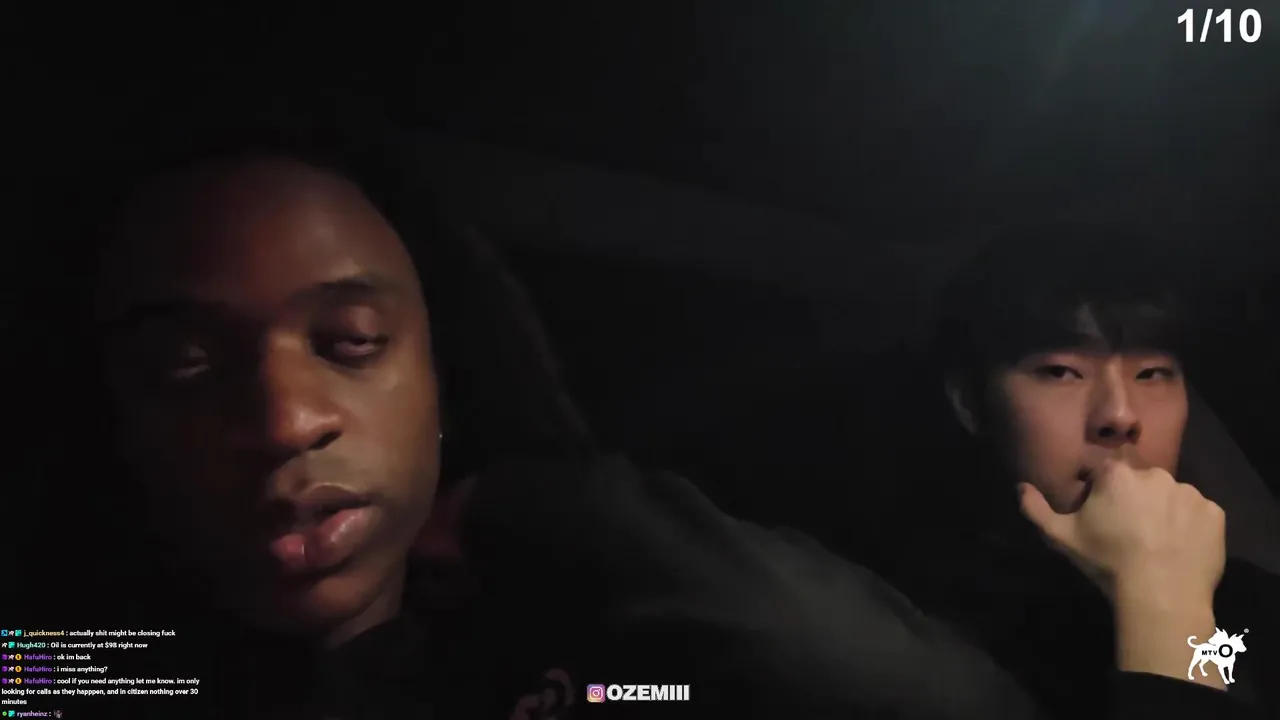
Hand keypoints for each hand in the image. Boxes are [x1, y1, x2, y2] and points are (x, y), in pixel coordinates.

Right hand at [1018, 460, 1225, 607]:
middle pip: (1140, 482)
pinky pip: (1198, 514)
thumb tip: (1020, 486)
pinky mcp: (1214, 513)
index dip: (1101, 493)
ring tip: (1158, 543)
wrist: (1161, 594)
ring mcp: (1189, 493)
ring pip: (1171, 497)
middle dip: (1134, 500)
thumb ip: (1036, 509)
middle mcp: (1156, 473)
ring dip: (1164, 511)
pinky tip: (1180, 548)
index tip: (1101, 516)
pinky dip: (1190, 526)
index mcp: (1117, 474)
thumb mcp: (1061, 538)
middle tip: (1130, 532)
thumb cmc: (1107, 562)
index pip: (1105, 473)